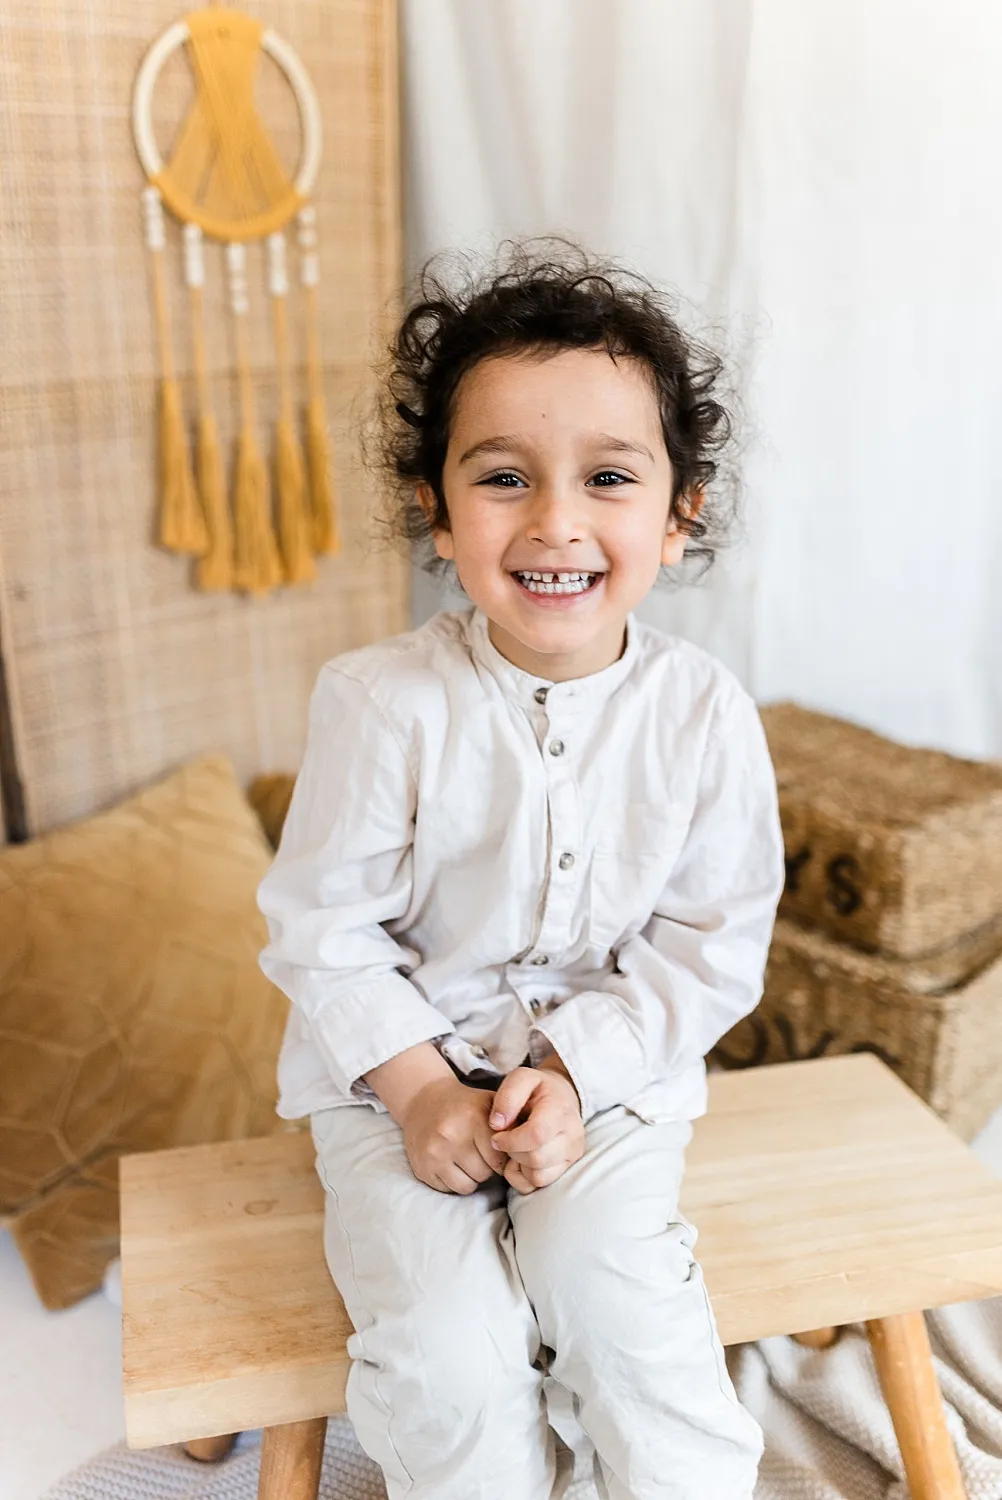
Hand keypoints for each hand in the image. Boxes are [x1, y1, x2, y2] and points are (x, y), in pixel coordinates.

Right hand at [399, 1075, 507, 1194]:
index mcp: (472, 1118)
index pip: (499, 1157)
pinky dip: (455, 1181)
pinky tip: (453, 1164)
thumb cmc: (464, 1105)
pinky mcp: (423, 1167)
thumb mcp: (489, 1103)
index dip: (502, 1158)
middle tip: (481, 1155)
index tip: (498, 1151)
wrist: (423, 1101)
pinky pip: (450, 1189)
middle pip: (484, 1173)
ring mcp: (434, 1153)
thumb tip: (530, 1151)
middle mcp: (451, 1135)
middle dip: (487, 1168)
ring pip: (468, 1186)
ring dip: (472, 1177)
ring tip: (468, 1160)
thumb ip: (511, 1123)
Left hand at [489, 1059, 584, 1193]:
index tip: (497, 1136)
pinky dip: (524, 1176)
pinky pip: (539, 1185)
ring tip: (516, 1148)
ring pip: (538, 1176)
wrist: (561, 1097)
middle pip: (536, 1159)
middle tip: (506, 1140)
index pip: (537, 1135)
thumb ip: (507, 1096)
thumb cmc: (537, 1089)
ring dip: (519, 1165)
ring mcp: (572, 1154)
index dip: (511, 1140)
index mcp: (560, 1109)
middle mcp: (572, 1134)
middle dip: (513, 1152)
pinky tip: (523, 1158)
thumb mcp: (521, 1078)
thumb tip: (497, 1124)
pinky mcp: (567, 1168)